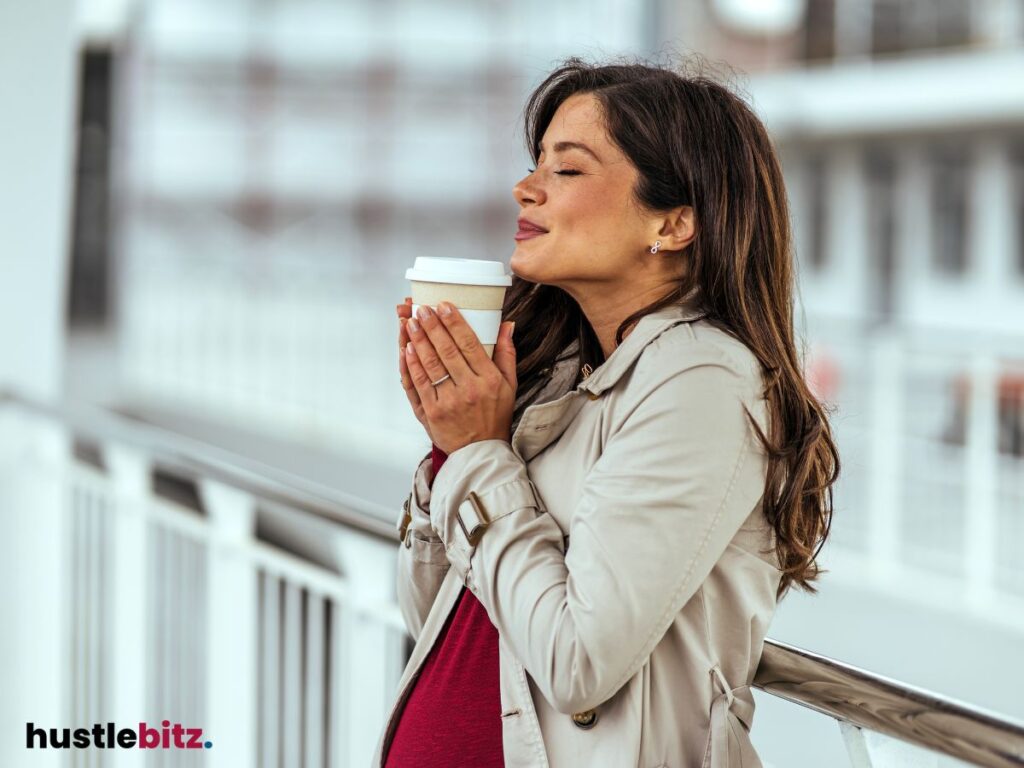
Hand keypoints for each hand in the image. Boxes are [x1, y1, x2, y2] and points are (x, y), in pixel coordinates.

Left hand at [402, 300, 516, 455]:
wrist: (480, 451)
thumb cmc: (495, 415)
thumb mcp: (509, 385)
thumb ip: (507, 353)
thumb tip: (507, 325)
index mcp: (489, 380)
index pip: (469, 344)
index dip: (454, 323)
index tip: (443, 306)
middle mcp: (469, 390)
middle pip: (447, 351)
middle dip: (432, 326)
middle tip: (421, 309)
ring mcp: (448, 402)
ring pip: (430, 365)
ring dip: (418, 341)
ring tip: (409, 322)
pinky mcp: (432, 413)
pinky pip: (418, 384)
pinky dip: (411, 365)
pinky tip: (406, 349)